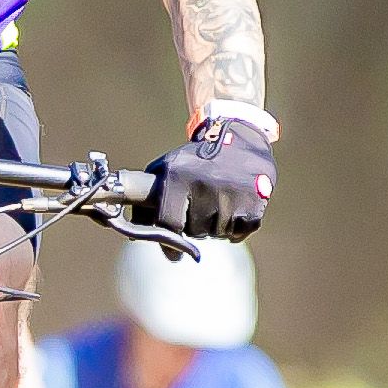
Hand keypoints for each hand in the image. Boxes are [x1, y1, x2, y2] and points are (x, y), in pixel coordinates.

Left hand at [150, 117, 273, 240]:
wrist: (238, 135)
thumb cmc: (195, 159)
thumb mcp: (166, 169)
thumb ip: (147, 203)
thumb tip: (133, 237)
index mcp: (178, 176)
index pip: (169, 223)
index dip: (168, 241)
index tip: (172, 252)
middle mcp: (205, 185)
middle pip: (195, 231)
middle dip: (196, 223)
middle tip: (202, 203)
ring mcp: (232, 195)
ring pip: (218, 234)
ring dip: (216, 225)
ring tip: (219, 199)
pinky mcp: (254, 203)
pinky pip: (239, 233)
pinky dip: (236, 226)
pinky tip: (235, 205)